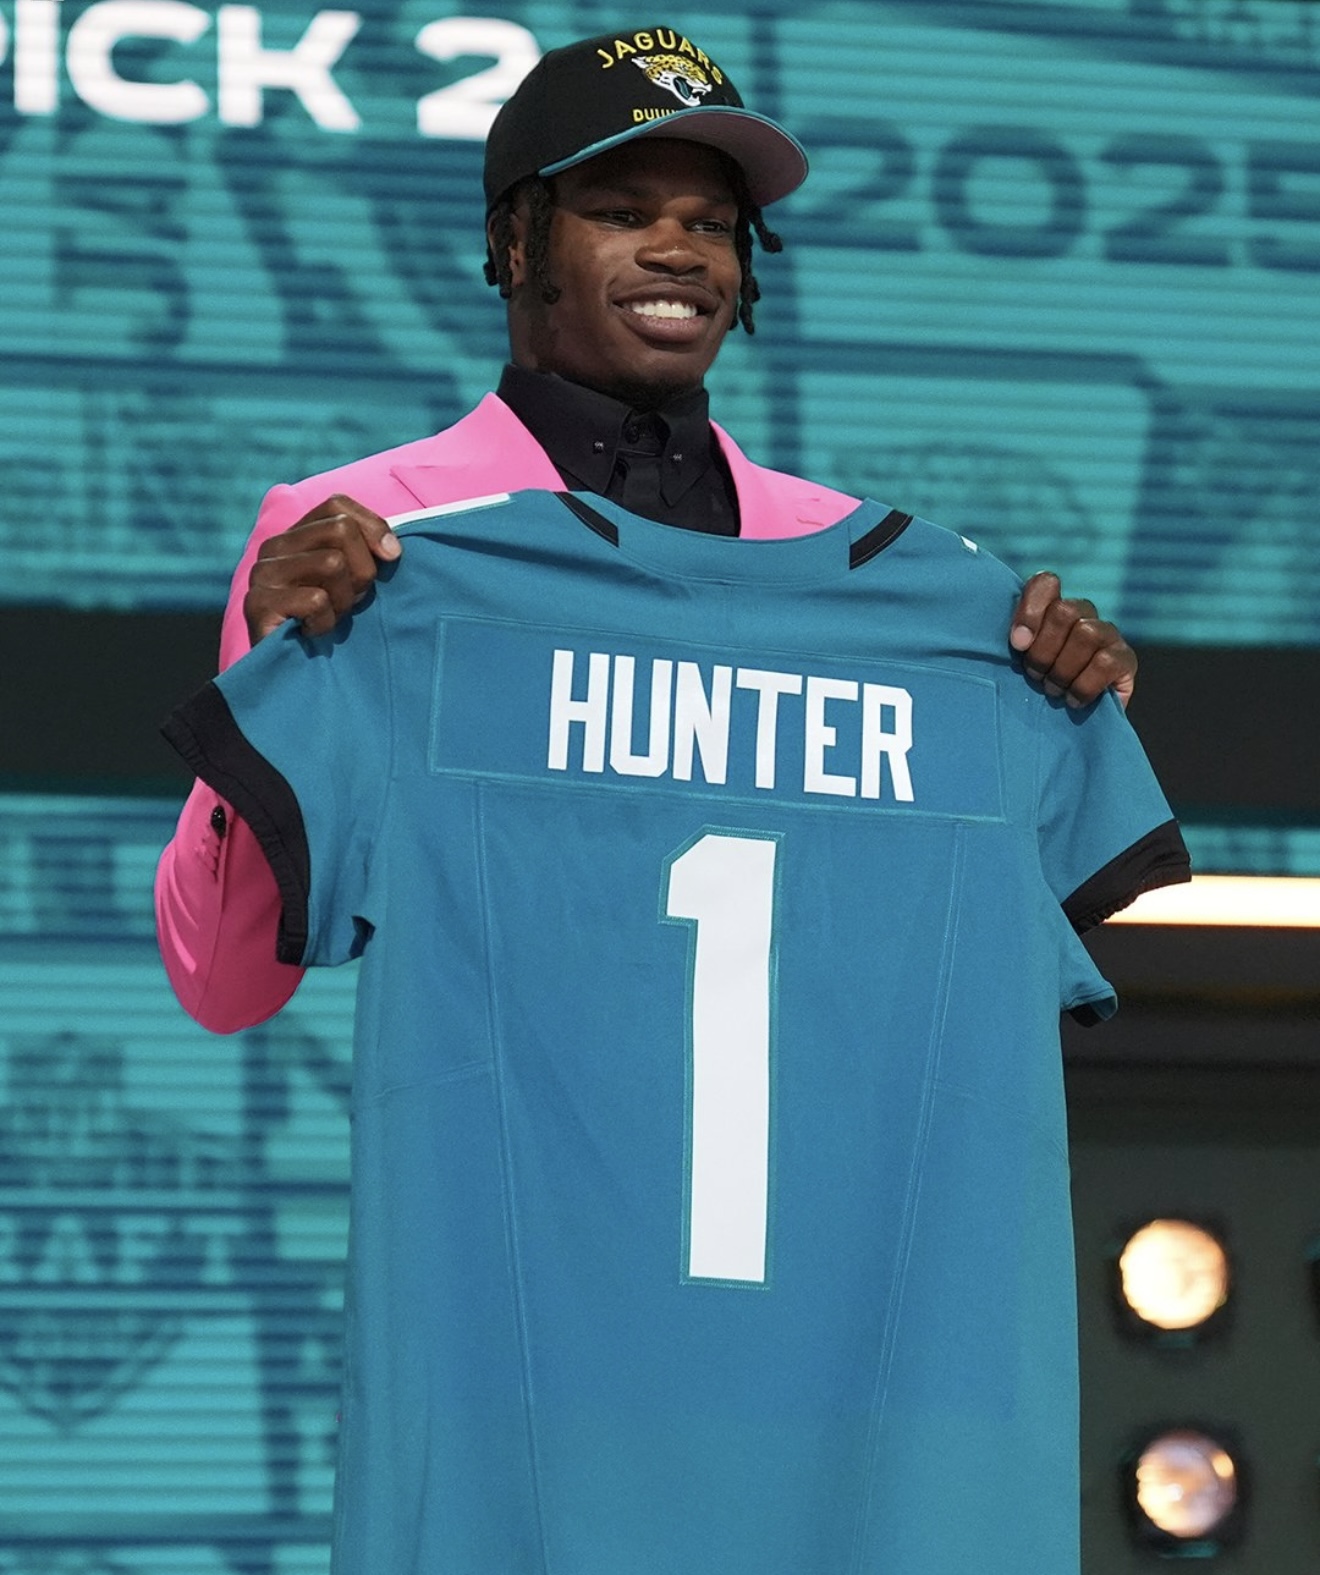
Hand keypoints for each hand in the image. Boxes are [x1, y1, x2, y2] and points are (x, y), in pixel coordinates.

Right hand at [244, 495, 400, 644]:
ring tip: (332, 617)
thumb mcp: (354, 582)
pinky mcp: (257, 604)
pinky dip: (326, 623)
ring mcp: (262, 574)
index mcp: (296, 535)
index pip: (337, 504)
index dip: (373, 526)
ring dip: (345, 600)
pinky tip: (313, 633)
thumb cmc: (330, 625)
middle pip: (341, 530)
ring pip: (332, 563)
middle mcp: (274, 547)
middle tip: (353, 600)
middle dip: (363, 570)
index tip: (392, 558)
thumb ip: (368, 553)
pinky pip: (316, 600)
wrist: (291, 679)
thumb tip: (392, 549)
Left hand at [1009, 572, 1136, 708]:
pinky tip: (1073, 700)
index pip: (1046, 583)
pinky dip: (1083, 685)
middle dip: (1043, 650)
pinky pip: (1105, 662)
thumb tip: (1018, 640)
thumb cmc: (1034, 690)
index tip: (1017, 645)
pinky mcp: (1125, 659)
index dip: (1030, 610)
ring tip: (1053, 690)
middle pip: (1065, 611)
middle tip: (1035, 675)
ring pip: (1087, 634)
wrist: (1068, 728)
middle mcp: (1083, 614)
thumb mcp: (1016, 665)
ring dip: (1062, 669)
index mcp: (1052, 608)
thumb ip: (1014, 643)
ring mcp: (1108, 634)